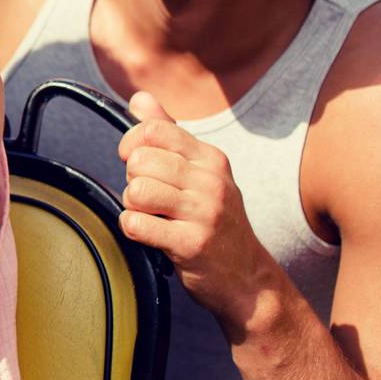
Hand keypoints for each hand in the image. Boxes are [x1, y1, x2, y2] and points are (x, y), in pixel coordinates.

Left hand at [118, 92, 282, 335]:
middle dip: (133, 180)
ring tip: (153, 217)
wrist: (249, 281)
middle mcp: (211, 181)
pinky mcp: (192, 244)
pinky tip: (152, 235)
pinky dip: (135, 230)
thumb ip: (168, 133)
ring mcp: (204, 213)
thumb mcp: (201, 174)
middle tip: (151, 199)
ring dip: (134, 207)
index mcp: (211, 159)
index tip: (134, 162)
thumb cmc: (214, 223)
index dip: (131, 144)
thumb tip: (139, 98)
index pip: (153, 129)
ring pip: (136, 191)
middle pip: (140, 161)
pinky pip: (137, 224)